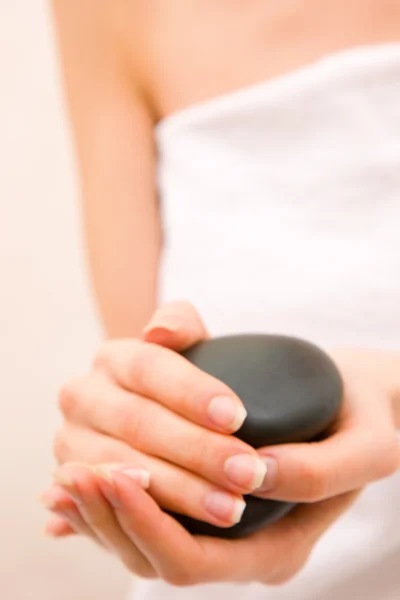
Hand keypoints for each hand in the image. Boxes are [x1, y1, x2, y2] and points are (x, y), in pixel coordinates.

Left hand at [42, 338, 399, 584]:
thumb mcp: (369, 445)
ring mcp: (220, 530)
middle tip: (73, 475)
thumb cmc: (365, 425)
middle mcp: (242, 552)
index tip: (114, 473)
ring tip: (66, 477)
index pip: (193, 561)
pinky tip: (73, 483)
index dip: (148, 524)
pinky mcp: (205, 501)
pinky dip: (107, 506)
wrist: (358, 414)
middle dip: (109, 520)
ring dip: (99, 513)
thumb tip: (254, 472)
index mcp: (278, 549)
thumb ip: (320, 468)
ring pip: (142, 545)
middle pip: (155, 561)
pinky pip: (146, 517)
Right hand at [48, 301, 267, 530]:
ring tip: (231, 508)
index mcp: (112, 358)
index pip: (150, 367)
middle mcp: (82, 395)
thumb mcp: (187, 345)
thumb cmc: (182, 384)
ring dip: (178, 491)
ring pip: (122, 468)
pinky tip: (189, 528)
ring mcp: (70, 440)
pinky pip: (107, 505)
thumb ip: (179, 324)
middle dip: (197, 450)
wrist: (154, 420)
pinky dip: (146, 515)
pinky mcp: (73, 482)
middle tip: (248, 472)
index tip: (237, 417)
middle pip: (138, 422)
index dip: (192, 392)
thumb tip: (158, 331)